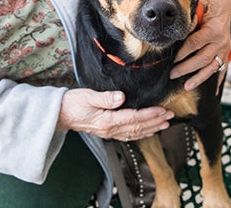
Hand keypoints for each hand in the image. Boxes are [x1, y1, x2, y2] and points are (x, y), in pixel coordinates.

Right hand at [57, 89, 173, 140]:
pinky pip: (128, 135)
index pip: (134, 118)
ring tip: (165, 123)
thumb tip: (120, 97)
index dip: (150, 114)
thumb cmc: (72, 103)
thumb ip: (104, 97)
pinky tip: (148, 130)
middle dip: (155, 121)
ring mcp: (109, 132)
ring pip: (135, 133)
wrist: (60, 114)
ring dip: (151, 128)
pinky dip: (141, 133)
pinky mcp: (108, 131)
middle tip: (170, 116)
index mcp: (107, 120)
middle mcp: (110, 129)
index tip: (162, 110)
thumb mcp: (87, 96)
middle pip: (138, 127)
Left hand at [169, 0, 230, 92]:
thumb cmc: (210, 3)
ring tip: (186, 87)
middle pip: (202, 58)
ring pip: (212, 67)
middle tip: (172, 74)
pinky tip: (214, 92)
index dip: (182, 52)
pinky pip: (223, 69)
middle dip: (186, 68)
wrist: (227, 3)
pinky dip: (218, 81)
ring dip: (199, 78)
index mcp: (214, 29)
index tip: (171, 59)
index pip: (195, 43)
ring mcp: (225, 49)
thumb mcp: (201, 3)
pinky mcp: (227, 54)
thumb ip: (192, 16)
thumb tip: (180, 28)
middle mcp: (222, 41)